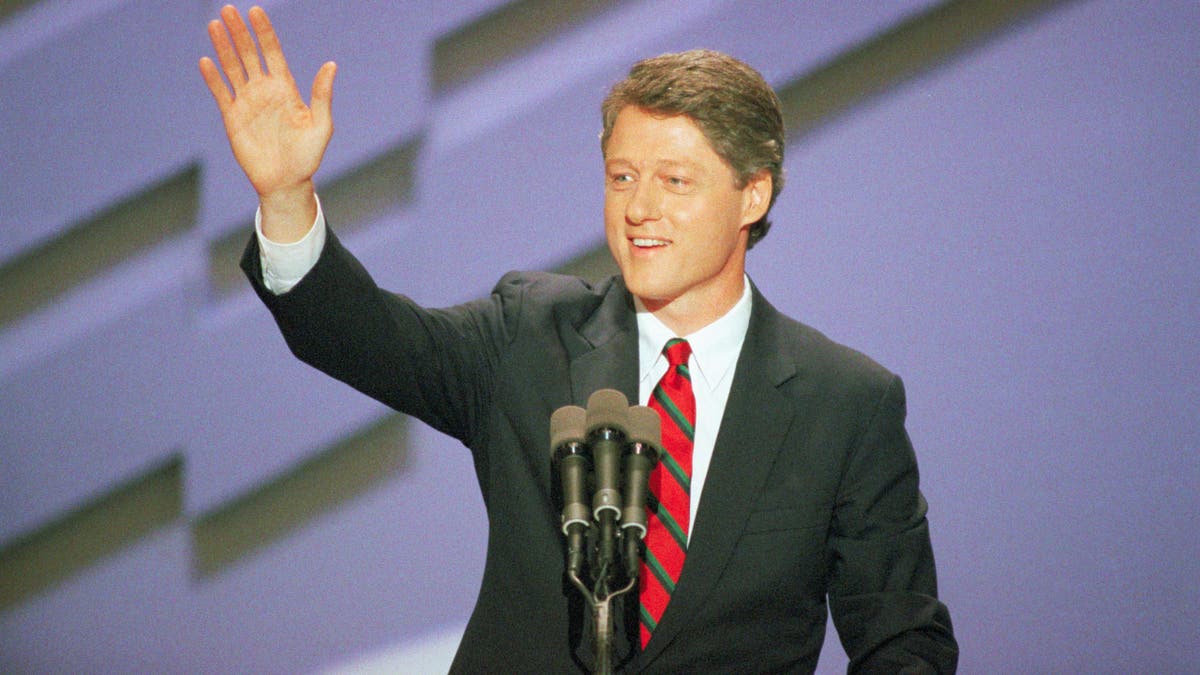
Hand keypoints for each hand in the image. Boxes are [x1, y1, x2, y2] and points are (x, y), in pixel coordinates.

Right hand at [199, 5, 335, 240]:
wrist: (286, 182)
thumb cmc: (308, 156)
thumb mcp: (321, 126)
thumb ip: (322, 95)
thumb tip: (331, 65)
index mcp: (286, 88)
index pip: (272, 52)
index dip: (264, 32)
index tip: (255, 11)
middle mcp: (264, 90)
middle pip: (248, 54)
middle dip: (239, 32)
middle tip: (228, 9)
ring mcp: (247, 102)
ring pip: (232, 68)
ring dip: (223, 47)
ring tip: (214, 25)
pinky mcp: (232, 118)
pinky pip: (221, 93)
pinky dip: (213, 78)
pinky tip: (206, 61)